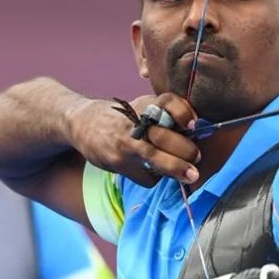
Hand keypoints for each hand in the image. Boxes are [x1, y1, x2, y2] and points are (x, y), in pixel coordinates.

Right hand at [71, 92, 200, 185]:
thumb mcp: (140, 108)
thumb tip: (196, 133)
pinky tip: (154, 173)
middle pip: (164, 135)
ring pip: (154, 157)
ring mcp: (125, 143)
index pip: (167, 101)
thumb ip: (164, 116)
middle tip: (197, 157)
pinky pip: (145, 176)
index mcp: (145, 105)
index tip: (193, 125)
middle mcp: (135, 121)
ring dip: (176, 167)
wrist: (81, 123)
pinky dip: (155, 177)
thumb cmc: (122, 117)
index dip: (183, 112)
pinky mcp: (118, 162)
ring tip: (191, 175)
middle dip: (185, 149)